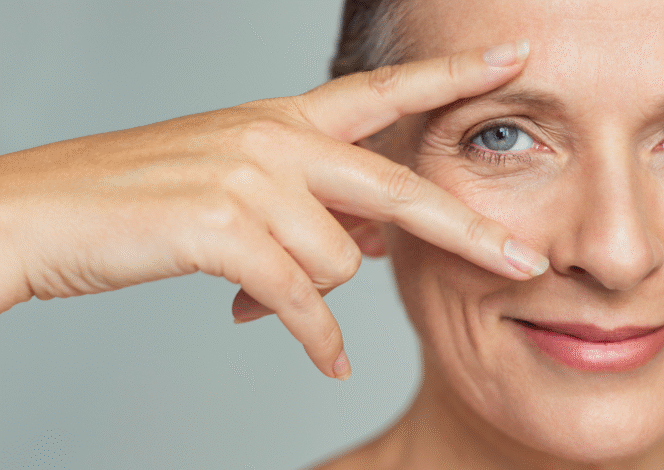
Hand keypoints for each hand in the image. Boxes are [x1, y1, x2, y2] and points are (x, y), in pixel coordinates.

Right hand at [0, 40, 546, 379]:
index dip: (452, 74)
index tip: (512, 58)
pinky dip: (316, 338)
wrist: (46, 209)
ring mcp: (251, 179)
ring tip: (266, 285)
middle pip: (400, 189)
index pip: (385, 91)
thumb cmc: (147, 196)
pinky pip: (302, 301)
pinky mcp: (224, 229)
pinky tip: (327, 359)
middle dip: (467, 234)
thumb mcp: (242, 178)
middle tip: (524, 267)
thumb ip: (316, 201)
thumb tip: (379, 241)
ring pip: (341, 262)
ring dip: (315, 289)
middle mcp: (277, 137)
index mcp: (285, 116)